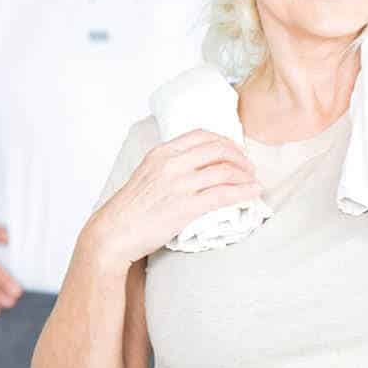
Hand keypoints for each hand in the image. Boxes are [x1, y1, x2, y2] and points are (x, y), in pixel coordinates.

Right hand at [88, 129, 260, 268]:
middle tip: (248, 167)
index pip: (202, 135)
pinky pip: (224, 194)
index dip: (224, 141)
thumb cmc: (129, 209)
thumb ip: (169, 165)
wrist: (114, 232)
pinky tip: (252, 193)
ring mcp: (179, 184)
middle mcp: (171, 163)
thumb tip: (195, 166)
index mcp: (161, 152)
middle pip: (218, 149)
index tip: (234, 151)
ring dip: (245, 175)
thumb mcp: (147, 174)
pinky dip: (243, 192)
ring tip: (253, 181)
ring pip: (224, 171)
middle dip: (239, 157)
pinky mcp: (186, 207)